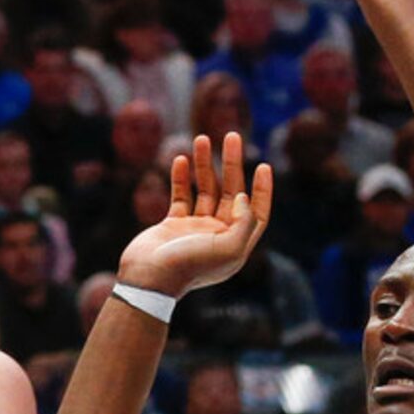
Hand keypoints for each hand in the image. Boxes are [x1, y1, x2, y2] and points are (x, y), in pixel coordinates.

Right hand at [115, 133, 271, 301]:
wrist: (150, 278)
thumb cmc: (190, 265)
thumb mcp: (229, 248)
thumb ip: (244, 221)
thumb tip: (243, 197)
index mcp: (235, 244)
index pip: (256, 213)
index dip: (262, 190)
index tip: (263, 165)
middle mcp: (218, 235)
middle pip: (231, 193)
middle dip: (233, 164)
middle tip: (232, 135)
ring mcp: (195, 229)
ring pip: (205, 190)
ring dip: (205, 164)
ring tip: (203, 138)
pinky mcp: (172, 225)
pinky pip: (181, 195)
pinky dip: (182, 177)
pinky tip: (182, 159)